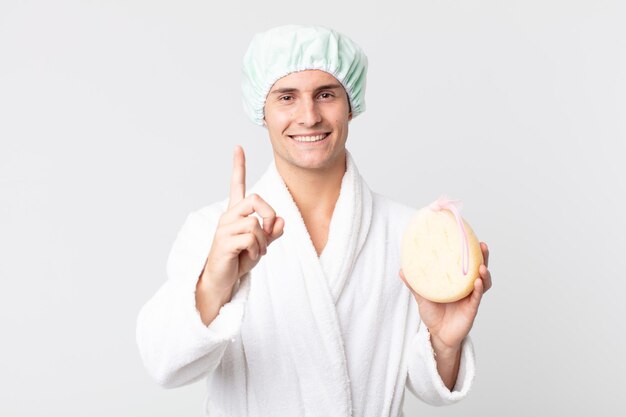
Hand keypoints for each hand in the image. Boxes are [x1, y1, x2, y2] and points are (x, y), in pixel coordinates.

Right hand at [195, 146, 283, 323]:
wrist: (223, 281)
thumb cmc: (240, 260)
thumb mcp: (262, 244)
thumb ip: (272, 231)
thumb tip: (281, 221)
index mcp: (236, 214)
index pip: (236, 185)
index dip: (238, 166)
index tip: (238, 147)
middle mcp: (228, 217)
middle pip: (255, 199)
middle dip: (269, 214)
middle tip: (269, 231)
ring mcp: (224, 229)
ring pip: (255, 223)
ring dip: (264, 240)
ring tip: (259, 252)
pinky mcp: (223, 243)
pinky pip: (250, 238)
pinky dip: (258, 249)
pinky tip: (252, 257)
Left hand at [399, 242, 491, 351]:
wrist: (438, 335)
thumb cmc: (433, 314)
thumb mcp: (422, 296)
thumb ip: (414, 284)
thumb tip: (402, 269)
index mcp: (458, 282)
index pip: (467, 264)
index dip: (471, 252)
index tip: (471, 238)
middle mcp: (467, 288)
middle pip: (480, 269)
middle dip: (484, 258)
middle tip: (483, 246)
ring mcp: (471, 298)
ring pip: (483, 283)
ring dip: (484, 273)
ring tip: (482, 266)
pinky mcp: (471, 309)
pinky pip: (477, 297)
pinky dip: (478, 289)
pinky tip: (476, 282)